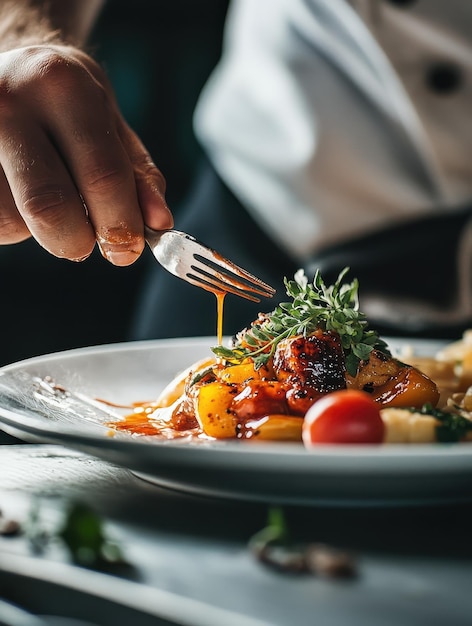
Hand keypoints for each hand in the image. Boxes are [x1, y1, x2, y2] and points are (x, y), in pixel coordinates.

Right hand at [0, 44, 172, 264]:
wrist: (6, 70)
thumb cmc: (65, 105)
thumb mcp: (110, 123)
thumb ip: (138, 174)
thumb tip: (160, 222)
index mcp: (63, 87)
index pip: (102, 175)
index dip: (121, 224)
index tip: (128, 248)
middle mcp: (10, 102)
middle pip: (49, 205)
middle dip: (77, 240)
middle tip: (85, 244)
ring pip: (13, 220)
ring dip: (39, 229)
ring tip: (44, 193)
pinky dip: (13, 222)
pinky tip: (17, 192)